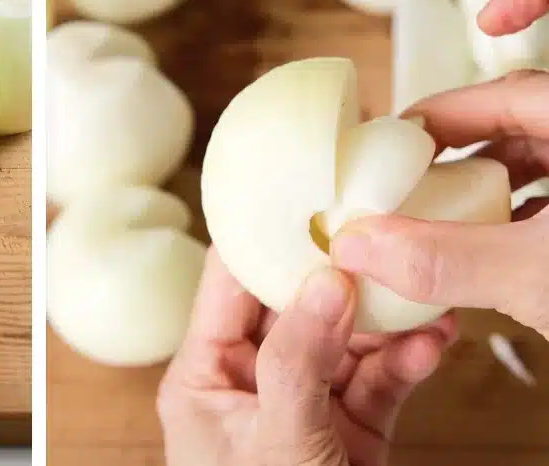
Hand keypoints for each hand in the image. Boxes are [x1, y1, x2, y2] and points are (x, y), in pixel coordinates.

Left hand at [157, 249, 456, 465]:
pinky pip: (377, 382)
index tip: (302, 197)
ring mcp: (302, 404)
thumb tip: (322, 280)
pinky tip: (434, 343)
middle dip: (340, 277)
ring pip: (345, 341)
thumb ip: (297, 359)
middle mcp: (250, 380)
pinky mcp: (349, 430)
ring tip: (420, 294)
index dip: (260, 238)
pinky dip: (406, 363)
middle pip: (293, 305)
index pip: (226, 286)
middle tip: (380, 240)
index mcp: (203, 375)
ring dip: (385, 320)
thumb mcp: (276, 441)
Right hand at [330, 0, 548, 337]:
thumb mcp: (539, 277)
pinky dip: (521, 213)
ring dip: (488, 179)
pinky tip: (491, 245)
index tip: (442, 72)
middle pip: (524, 115)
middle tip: (405, 165)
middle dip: (460, 137)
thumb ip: (441, 258)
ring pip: (546, 158)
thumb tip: (357, 244)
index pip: (519, 81)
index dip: (491, 41)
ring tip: (440, 208)